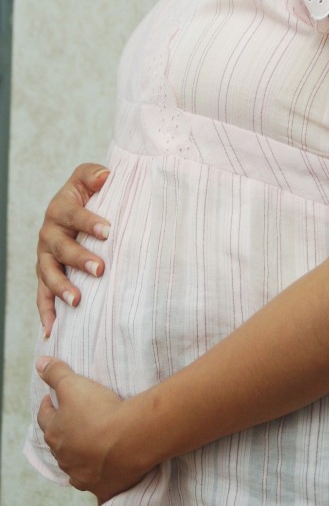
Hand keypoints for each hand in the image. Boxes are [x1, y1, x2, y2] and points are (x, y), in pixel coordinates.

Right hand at [36, 163, 110, 337]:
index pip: (74, 214)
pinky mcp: (46, 275)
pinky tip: (51, 330)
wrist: (76, 208)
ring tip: (77, 301)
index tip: (108, 231)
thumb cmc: (88, 194)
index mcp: (61, 208)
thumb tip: (105, 176)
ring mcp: (46, 256)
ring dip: (62, 288)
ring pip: (49, 273)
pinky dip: (46, 312)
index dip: (89, 222)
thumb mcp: (89, 179)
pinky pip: (42, 295)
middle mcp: (49, 233)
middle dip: (80, 259)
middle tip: (100, 269)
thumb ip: (95, 175)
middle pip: (61, 247)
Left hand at [36, 357, 148, 503]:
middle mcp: (64, 456)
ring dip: (78, 455)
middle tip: (72, 421)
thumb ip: (56, 373)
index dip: (48, 406)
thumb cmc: (99, 411)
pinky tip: (103, 472)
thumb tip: (40, 364)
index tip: (51, 400)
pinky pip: (96, 484)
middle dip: (63, 431)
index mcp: (56, 432)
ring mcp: (82, 474)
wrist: (128, 440)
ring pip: (74, 465)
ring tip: (89, 444)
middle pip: (59, 443)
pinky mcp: (101, 487)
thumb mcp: (74, 384)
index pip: (45, 417)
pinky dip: (97, 477)